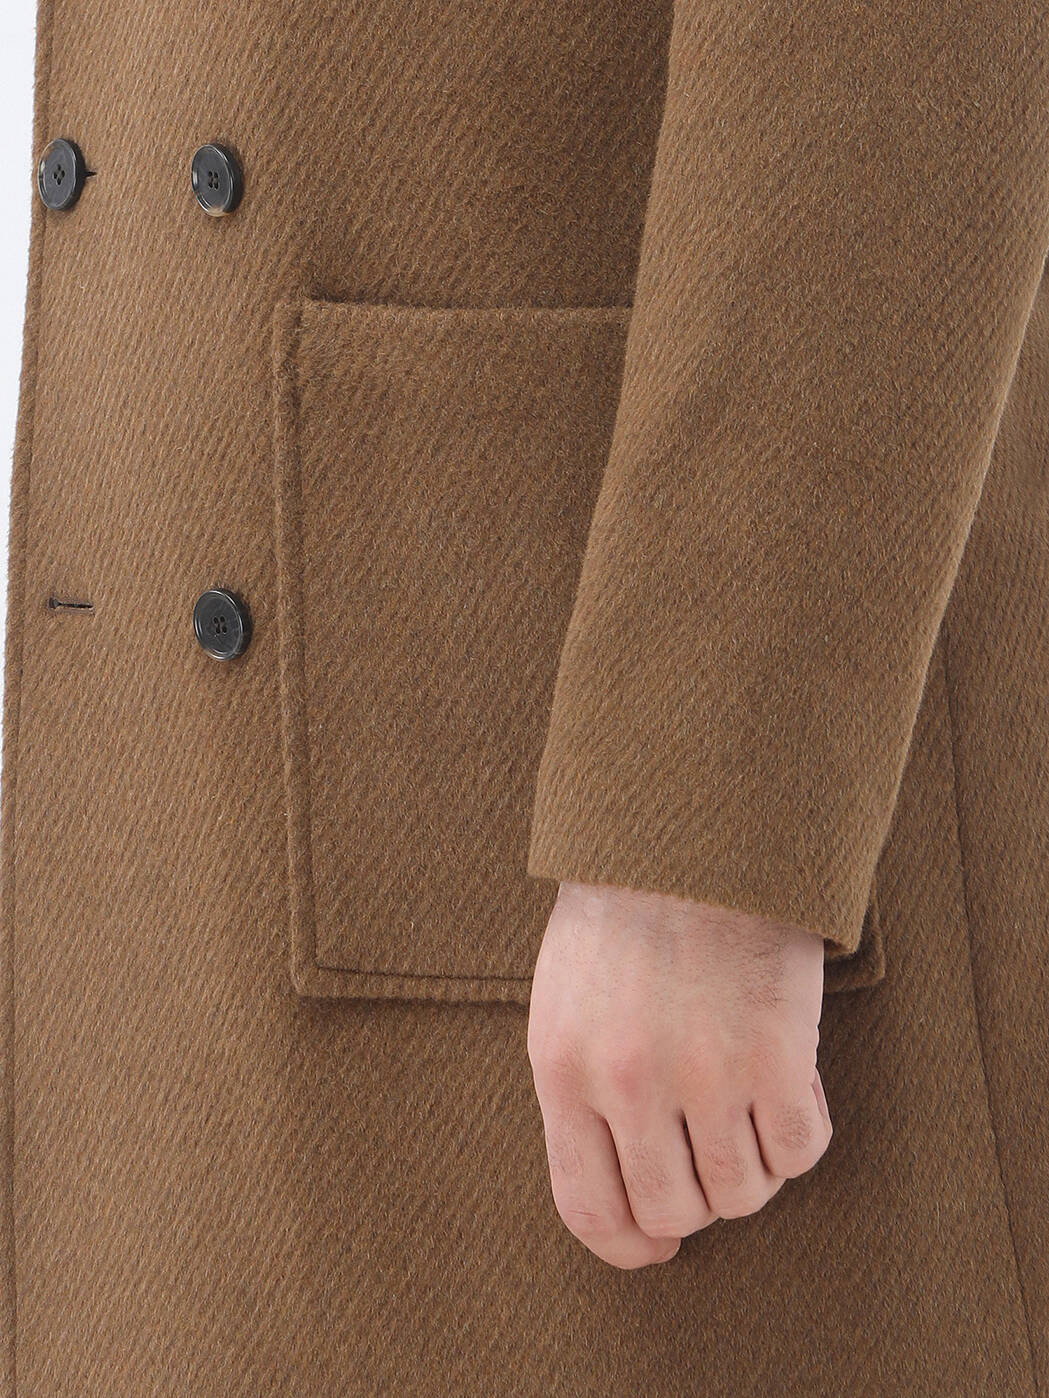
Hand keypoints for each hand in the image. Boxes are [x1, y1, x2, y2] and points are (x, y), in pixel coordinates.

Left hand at [527, 880, 830, 1268]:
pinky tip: (791, 1079)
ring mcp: (702, 1074)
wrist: (697, 826)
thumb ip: (581, 1084)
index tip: (656, 1248)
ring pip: (742, 1193)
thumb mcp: (568, 991)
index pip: (588, 1205)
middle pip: (672, 1213)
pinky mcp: (775, 1056)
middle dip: (697, 1200)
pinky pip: (799, 1151)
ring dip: (752, 1163)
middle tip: (714, 1156)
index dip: (627, 1246)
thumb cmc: (628, 902)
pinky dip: (801, 1130)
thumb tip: (617, 1181)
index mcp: (563, 1067)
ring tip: (751, 1103)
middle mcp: (627, 1084)